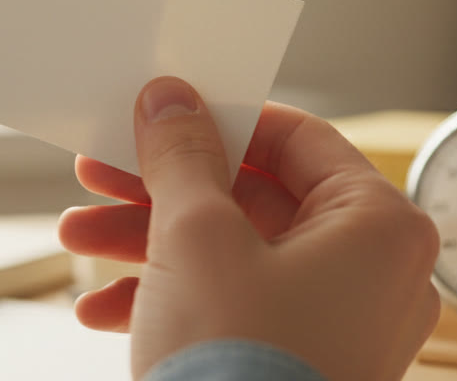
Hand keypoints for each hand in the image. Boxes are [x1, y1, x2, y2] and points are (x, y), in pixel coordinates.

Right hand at [59, 77, 439, 379]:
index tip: (161, 117)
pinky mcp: (304, 363)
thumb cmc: (241, 368)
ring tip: (77, 242)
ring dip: (150, 245)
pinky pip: (238, 310)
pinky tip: (100, 309)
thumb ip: (182, 157)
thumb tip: (172, 102)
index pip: (298, 138)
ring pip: (236, 256)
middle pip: (255, 199)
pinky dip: (172, 300)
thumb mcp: (196, 237)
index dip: (220, 122)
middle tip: (101, 176)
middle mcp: (375, 273)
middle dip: (162, 192)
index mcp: (379, 226)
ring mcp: (342, 325)